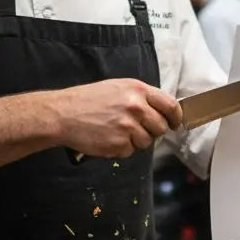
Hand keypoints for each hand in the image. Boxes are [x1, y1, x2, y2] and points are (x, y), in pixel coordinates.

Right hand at [53, 79, 182, 158]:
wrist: (63, 114)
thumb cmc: (89, 100)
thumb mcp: (118, 88)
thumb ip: (141, 97)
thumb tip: (162, 111)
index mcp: (138, 90)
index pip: (171, 106)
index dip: (175, 117)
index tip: (174, 123)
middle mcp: (136, 107)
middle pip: (161, 127)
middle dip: (153, 131)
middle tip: (137, 129)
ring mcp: (128, 127)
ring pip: (147, 142)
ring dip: (136, 141)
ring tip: (117, 131)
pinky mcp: (119, 144)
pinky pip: (130, 151)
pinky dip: (122, 148)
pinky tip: (108, 138)